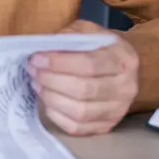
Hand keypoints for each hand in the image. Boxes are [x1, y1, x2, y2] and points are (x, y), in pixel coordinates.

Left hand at [27, 19, 138, 135]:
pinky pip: (77, 127)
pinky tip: (47, 101)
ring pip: (80, 112)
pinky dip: (57, 115)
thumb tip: (45, 47)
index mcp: (124, 59)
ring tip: (37, 83)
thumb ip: (69, 35)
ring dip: (51, 98)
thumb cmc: (98, 46)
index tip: (37, 58)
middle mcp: (126, 87)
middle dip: (51, 80)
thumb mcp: (87, 30)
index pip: (90, 64)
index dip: (59, 63)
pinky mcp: (106, 126)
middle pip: (84, 90)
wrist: (118, 66)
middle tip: (33, 71)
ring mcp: (118, 110)